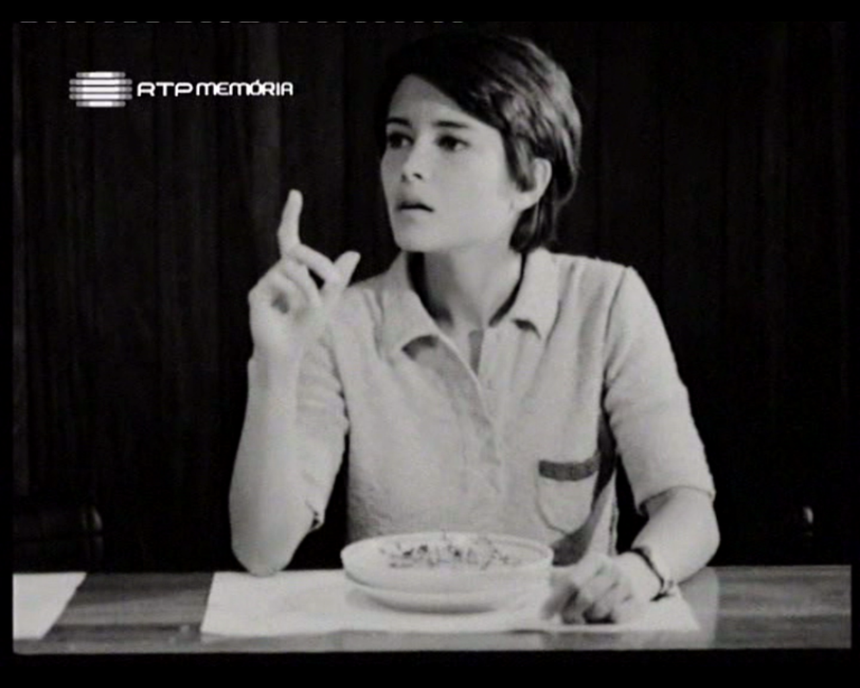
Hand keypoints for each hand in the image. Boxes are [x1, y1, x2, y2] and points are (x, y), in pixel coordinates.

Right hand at [247, 189, 360, 360]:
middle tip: (333, 279)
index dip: (291, 216)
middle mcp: (277, 272)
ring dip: (310, 287)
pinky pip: (282, 281)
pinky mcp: (258, 293)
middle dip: (317, 260)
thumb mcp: (328, 301)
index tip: (295, 194)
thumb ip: (337, 277)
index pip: (290, 238)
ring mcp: (265, 282)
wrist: (289, 352)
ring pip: (292, 267)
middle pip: (293, 248)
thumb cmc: (305, 329)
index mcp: (293, 271)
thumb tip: (354, 252)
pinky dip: (298, 294)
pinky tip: (297, 310)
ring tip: (315, 307)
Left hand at [541, 552, 655, 623]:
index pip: (572, 581)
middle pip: (585, 597)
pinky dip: (606, 621)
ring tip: (587, 615)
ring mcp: (627, 585)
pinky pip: (617, 618)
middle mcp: (612, 569)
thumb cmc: (596, 578)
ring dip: (589, 618)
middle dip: (571, 612)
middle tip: (566, 618)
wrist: (634, 576)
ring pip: (600, 610)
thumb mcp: (580, 571)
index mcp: (595, 559)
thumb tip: (527, 578)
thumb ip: (559, 577)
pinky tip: (603, 618)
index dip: (556, 600)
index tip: (544, 615)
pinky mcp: (638, 602)